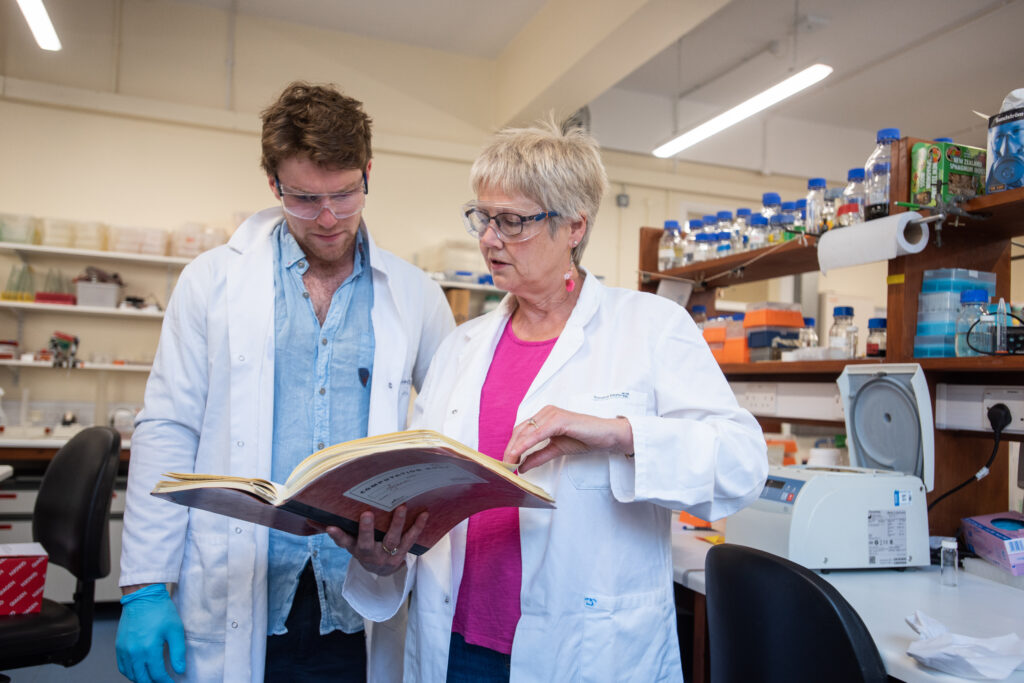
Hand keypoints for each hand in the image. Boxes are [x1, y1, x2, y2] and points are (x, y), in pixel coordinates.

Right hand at [116, 583, 185, 682]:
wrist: (142, 596)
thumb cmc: (159, 610)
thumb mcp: (175, 630)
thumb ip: (178, 652)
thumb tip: (180, 669)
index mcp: (149, 649)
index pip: (157, 675)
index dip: (166, 681)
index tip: (171, 682)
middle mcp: (134, 652)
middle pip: (142, 678)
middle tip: (162, 681)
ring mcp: (124, 650)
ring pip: (131, 675)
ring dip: (141, 679)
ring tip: (152, 678)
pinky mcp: (119, 646)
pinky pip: (122, 666)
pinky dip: (130, 672)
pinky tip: (139, 671)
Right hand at [325, 505, 427, 575]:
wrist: (383, 571)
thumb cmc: (364, 548)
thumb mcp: (351, 543)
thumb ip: (338, 531)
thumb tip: (314, 519)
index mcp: (355, 550)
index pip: (344, 543)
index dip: (337, 536)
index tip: (330, 526)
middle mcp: (370, 555)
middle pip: (367, 543)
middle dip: (366, 529)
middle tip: (366, 513)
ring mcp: (387, 556)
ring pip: (392, 541)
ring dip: (397, 524)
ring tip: (401, 507)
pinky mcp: (402, 555)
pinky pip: (411, 540)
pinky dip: (417, 527)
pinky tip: (423, 514)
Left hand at [503, 406, 633, 472]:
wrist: (607, 437)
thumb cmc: (586, 439)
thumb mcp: (556, 450)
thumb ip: (538, 456)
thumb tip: (521, 466)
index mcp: (545, 416)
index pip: (521, 431)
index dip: (511, 446)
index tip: (505, 462)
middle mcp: (546, 412)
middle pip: (520, 431)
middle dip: (510, 449)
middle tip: (504, 465)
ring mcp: (552, 414)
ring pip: (527, 431)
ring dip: (515, 448)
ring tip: (509, 463)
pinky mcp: (559, 419)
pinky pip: (538, 433)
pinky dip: (526, 444)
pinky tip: (519, 454)